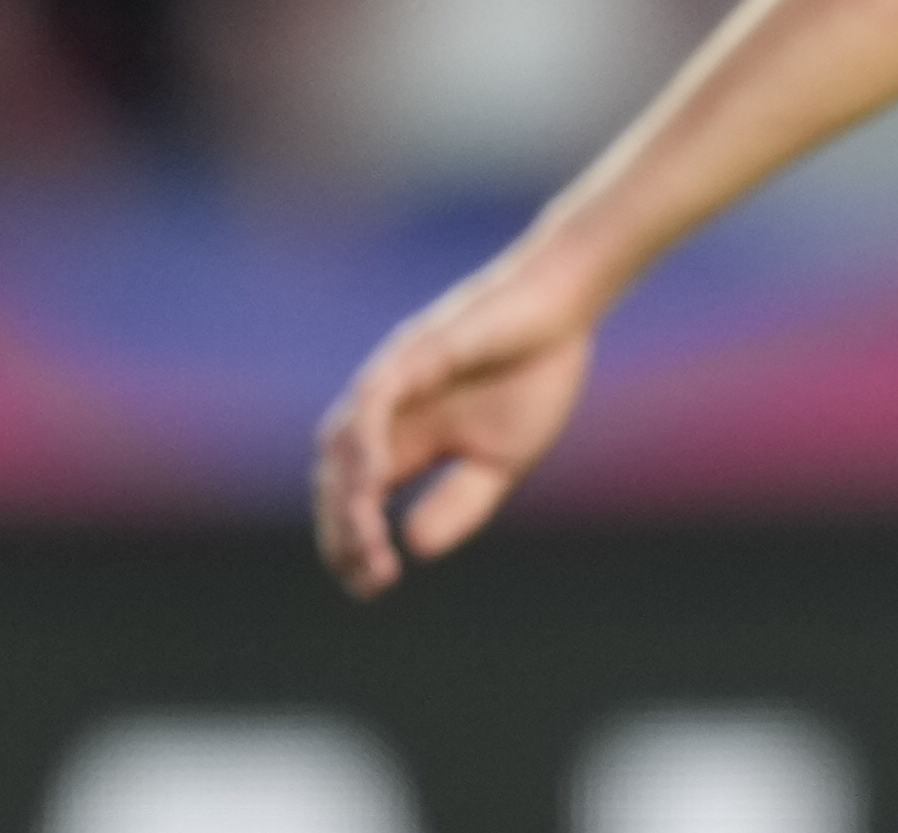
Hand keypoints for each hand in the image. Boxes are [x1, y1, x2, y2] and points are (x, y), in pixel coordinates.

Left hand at [312, 255, 598, 597]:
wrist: (565, 312)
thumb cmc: (534, 376)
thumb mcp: (500, 462)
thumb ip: (458, 503)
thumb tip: (412, 545)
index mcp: (405, 442)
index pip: (356, 503)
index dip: (352, 546)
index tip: (374, 586)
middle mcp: (384, 414)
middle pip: (333, 482)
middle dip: (341, 534)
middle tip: (370, 574)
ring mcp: (391, 381)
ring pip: (338, 446)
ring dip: (345, 498)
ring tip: (366, 542)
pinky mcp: (410, 353)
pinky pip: (370, 402)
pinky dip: (362, 442)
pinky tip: (373, 483)